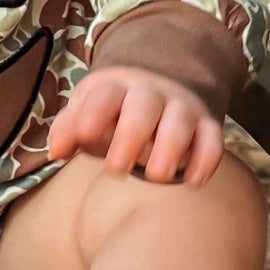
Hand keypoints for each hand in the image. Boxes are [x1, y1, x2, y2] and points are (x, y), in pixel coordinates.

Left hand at [48, 64, 223, 186]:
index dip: (94, 113)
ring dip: (171, 147)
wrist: (158, 88)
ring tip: (156, 176)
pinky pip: (213, 139)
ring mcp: (181, 107)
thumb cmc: (113, 110)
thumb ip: (69, 129)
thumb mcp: (87, 111)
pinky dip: (206, 159)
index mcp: (116, 87)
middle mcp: (151, 92)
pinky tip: (192, 181)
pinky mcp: (206, 125)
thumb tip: (56, 150)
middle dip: (131, 136)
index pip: (105, 94)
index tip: (84, 136)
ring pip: (181, 120)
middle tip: (116, 169)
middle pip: (144, 106)